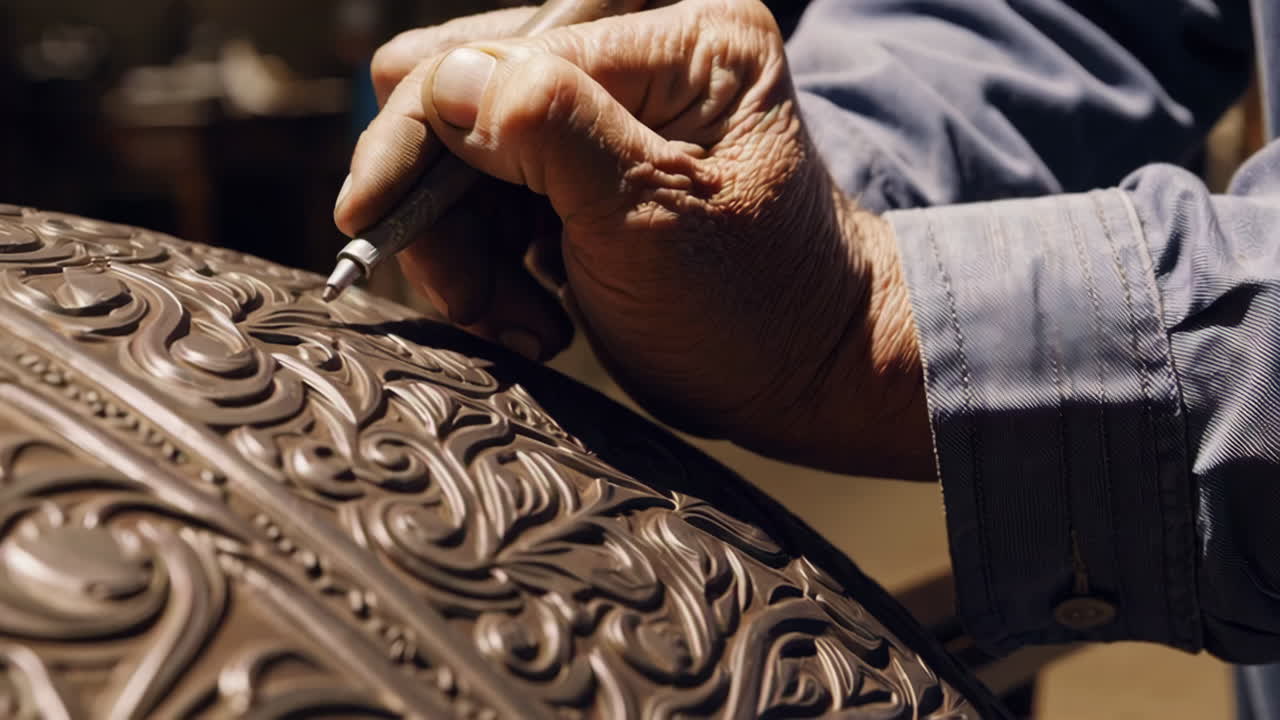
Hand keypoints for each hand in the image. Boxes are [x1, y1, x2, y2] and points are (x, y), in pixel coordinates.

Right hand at [334, 0, 931, 478]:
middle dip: (447, 207)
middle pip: (466, 93)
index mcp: (680, 36)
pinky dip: (491, 259)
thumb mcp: (655, 224)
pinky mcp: (588, 157)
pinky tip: (536, 311)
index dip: (423, 139)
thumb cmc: (755, 311)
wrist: (802, 375)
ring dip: (469, 248)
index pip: (501, 59)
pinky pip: (489, 190)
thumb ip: (548, 134)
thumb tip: (440, 80)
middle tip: (477, 303)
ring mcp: (611, 104)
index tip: (367, 224)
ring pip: (464, 152)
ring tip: (523, 322)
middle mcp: (641, 46)